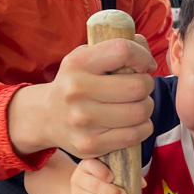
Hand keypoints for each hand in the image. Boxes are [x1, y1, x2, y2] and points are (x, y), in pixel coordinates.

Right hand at [7, 38, 154, 157]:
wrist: (45, 117)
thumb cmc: (76, 82)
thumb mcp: (86, 57)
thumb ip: (117, 48)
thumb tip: (148, 60)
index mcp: (77, 63)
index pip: (122, 50)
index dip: (141, 56)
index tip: (143, 64)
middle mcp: (76, 91)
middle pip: (137, 87)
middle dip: (146, 85)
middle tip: (139, 87)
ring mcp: (82, 121)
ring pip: (140, 112)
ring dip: (146, 107)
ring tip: (135, 104)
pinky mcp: (89, 145)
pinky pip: (134, 135)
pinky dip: (142, 127)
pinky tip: (132, 123)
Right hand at [71, 158, 127, 193]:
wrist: (82, 185)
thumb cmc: (101, 174)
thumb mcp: (109, 168)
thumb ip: (125, 172)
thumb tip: (142, 183)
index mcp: (86, 165)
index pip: (91, 165)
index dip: (101, 172)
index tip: (112, 178)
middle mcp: (79, 178)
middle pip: (93, 186)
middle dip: (111, 193)